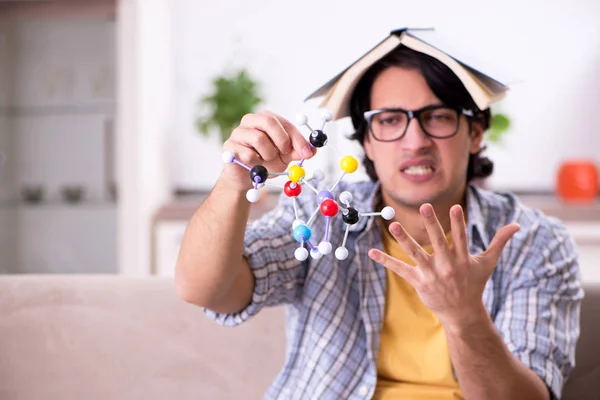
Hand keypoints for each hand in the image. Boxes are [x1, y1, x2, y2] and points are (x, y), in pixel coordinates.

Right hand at [221, 110, 315, 190]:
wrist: (246, 178)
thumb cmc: (266, 162)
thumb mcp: (285, 156)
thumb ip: (297, 152)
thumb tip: (312, 150)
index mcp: (266, 118)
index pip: (284, 123)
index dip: (297, 138)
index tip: (307, 153)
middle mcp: (250, 121)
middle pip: (268, 120)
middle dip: (281, 140)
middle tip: (285, 153)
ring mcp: (238, 132)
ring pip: (258, 138)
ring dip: (268, 154)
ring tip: (266, 161)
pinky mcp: (229, 147)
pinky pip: (246, 153)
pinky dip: (255, 163)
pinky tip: (253, 165)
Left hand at [368, 203, 519, 331]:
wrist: (462, 313)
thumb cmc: (474, 284)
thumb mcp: (487, 263)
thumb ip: (499, 242)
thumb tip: (516, 225)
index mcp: (463, 259)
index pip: (461, 237)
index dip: (458, 222)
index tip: (455, 206)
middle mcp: (447, 266)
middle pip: (438, 241)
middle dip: (432, 224)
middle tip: (424, 206)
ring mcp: (431, 274)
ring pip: (416, 253)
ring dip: (404, 240)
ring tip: (393, 225)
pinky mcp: (418, 281)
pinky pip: (400, 269)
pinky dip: (385, 261)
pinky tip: (371, 252)